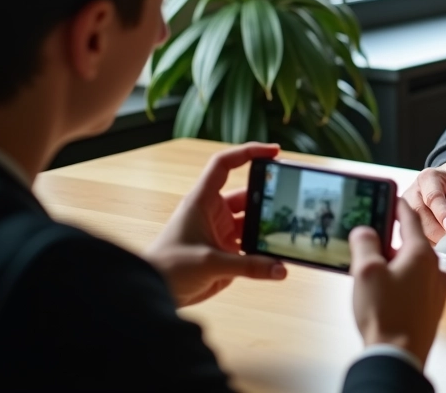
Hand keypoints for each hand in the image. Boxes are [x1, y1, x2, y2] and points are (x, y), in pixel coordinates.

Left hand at [145, 142, 286, 306]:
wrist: (154, 293)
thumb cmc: (169, 267)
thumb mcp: (210, 263)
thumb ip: (248, 266)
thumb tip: (281, 269)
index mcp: (202, 201)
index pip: (225, 165)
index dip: (248, 152)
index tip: (275, 152)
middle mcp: (213, 212)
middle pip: (247, 195)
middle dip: (268, 196)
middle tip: (292, 198)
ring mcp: (220, 232)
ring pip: (252, 222)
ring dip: (267, 226)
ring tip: (290, 230)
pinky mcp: (225, 252)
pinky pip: (250, 246)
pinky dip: (264, 249)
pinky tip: (279, 256)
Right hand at [350, 199, 445, 366]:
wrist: (398, 356)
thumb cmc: (385, 314)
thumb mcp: (365, 271)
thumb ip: (365, 243)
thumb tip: (365, 231)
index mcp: (421, 253)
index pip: (410, 217)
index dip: (396, 204)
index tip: (388, 196)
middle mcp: (434, 268)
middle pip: (411, 242)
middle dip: (390, 239)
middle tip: (369, 239)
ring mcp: (436, 289)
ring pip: (414, 264)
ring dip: (396, 262)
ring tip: (373, 270)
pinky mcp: (432, 306)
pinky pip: (416, 283)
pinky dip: (402, 280)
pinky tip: (386, 291)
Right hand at [403, 160, 445, 242]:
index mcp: (429, 178)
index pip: (433, 197)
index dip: (442, 213)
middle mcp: (414, 191)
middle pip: (421, 216)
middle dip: (438, 232)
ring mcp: (407, 207)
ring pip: (417, 229)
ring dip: (434, 240)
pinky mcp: (405, 220)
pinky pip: (416, 236)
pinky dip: (430, 243)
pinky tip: (442, 245)